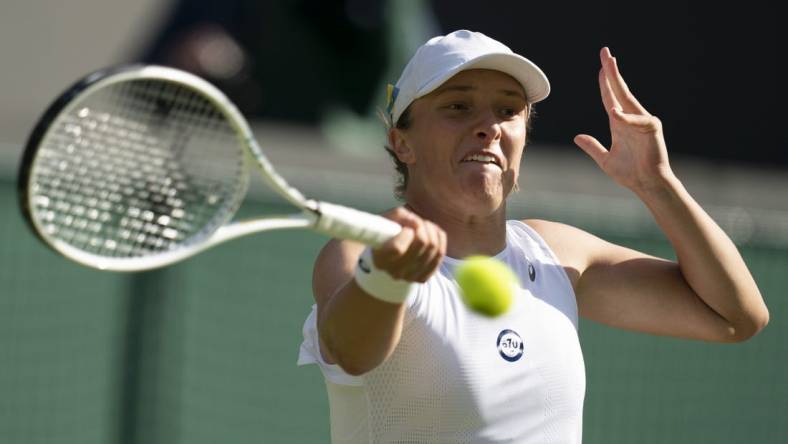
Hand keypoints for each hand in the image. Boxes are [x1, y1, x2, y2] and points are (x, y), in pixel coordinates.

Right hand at [373, 207, 446, 282]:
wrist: (391, 253)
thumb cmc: (388, 233)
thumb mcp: (389, 219)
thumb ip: (401, 217)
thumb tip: (416, 223)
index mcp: (380, 259)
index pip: (397, 248)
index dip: (407, 234)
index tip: (407, 229)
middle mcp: (394, 272)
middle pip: (422, 243)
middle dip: (422, 227)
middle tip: (418, 222)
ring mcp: (409, 277)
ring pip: (434, 248)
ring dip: (432, 231)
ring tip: (425, 226)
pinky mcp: (422, 278)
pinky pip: (440, 255)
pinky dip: (439, 240)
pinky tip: (432, 234)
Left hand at [574, 48, 673, 192]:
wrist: (647, 184)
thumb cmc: (630, 173)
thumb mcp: (605, 159)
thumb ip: (592, 147)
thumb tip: (577, 137)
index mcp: (619, 123)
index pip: (610, 97)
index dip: (605, 82)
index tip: (601, 66)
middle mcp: (630, 118)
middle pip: (619, 90)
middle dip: (611, 71)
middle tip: (605, 53)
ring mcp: (642, 121)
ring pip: (627, 97)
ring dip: (617, 81)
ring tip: (609, 66)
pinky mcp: (652, 129)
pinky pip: (637, 121)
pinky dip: (626, 118)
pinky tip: (614, 113)